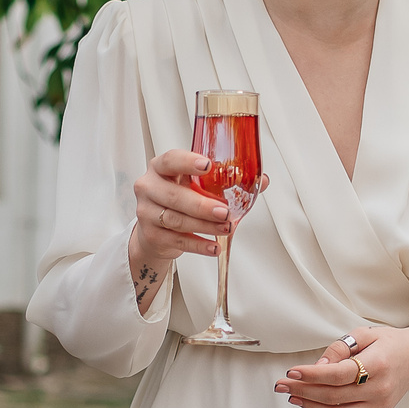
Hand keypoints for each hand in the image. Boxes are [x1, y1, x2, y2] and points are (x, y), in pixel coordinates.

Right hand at [127, 149, 270, 312]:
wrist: (156, 229)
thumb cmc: (181, 199)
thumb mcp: (197, 185)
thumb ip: (226, 181)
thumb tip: (262, 181)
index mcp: (161, 167)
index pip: (171, 160)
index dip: (188, 162)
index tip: (208, 166)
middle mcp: (149, 187)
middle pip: (173, 195)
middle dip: (201, 205)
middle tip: (224, 211)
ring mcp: (146, 212)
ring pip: (176, 220)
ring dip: (204, 226)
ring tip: (225, 229)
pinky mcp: (151, 235)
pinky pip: (177, 241)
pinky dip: (198, 245)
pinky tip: (213, 247)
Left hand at [273, 324, 408, 407]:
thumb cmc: (389, 344)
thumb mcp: (364, 334)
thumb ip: (339, 349)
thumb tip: (317, 368)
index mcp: (378, 364)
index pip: (337, 374)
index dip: (311, 375)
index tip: (291, 373)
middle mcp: (380, 389)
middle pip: (334, 396)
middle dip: (303, 391)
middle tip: (282, 385)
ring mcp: (380, 406)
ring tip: (294, 398)